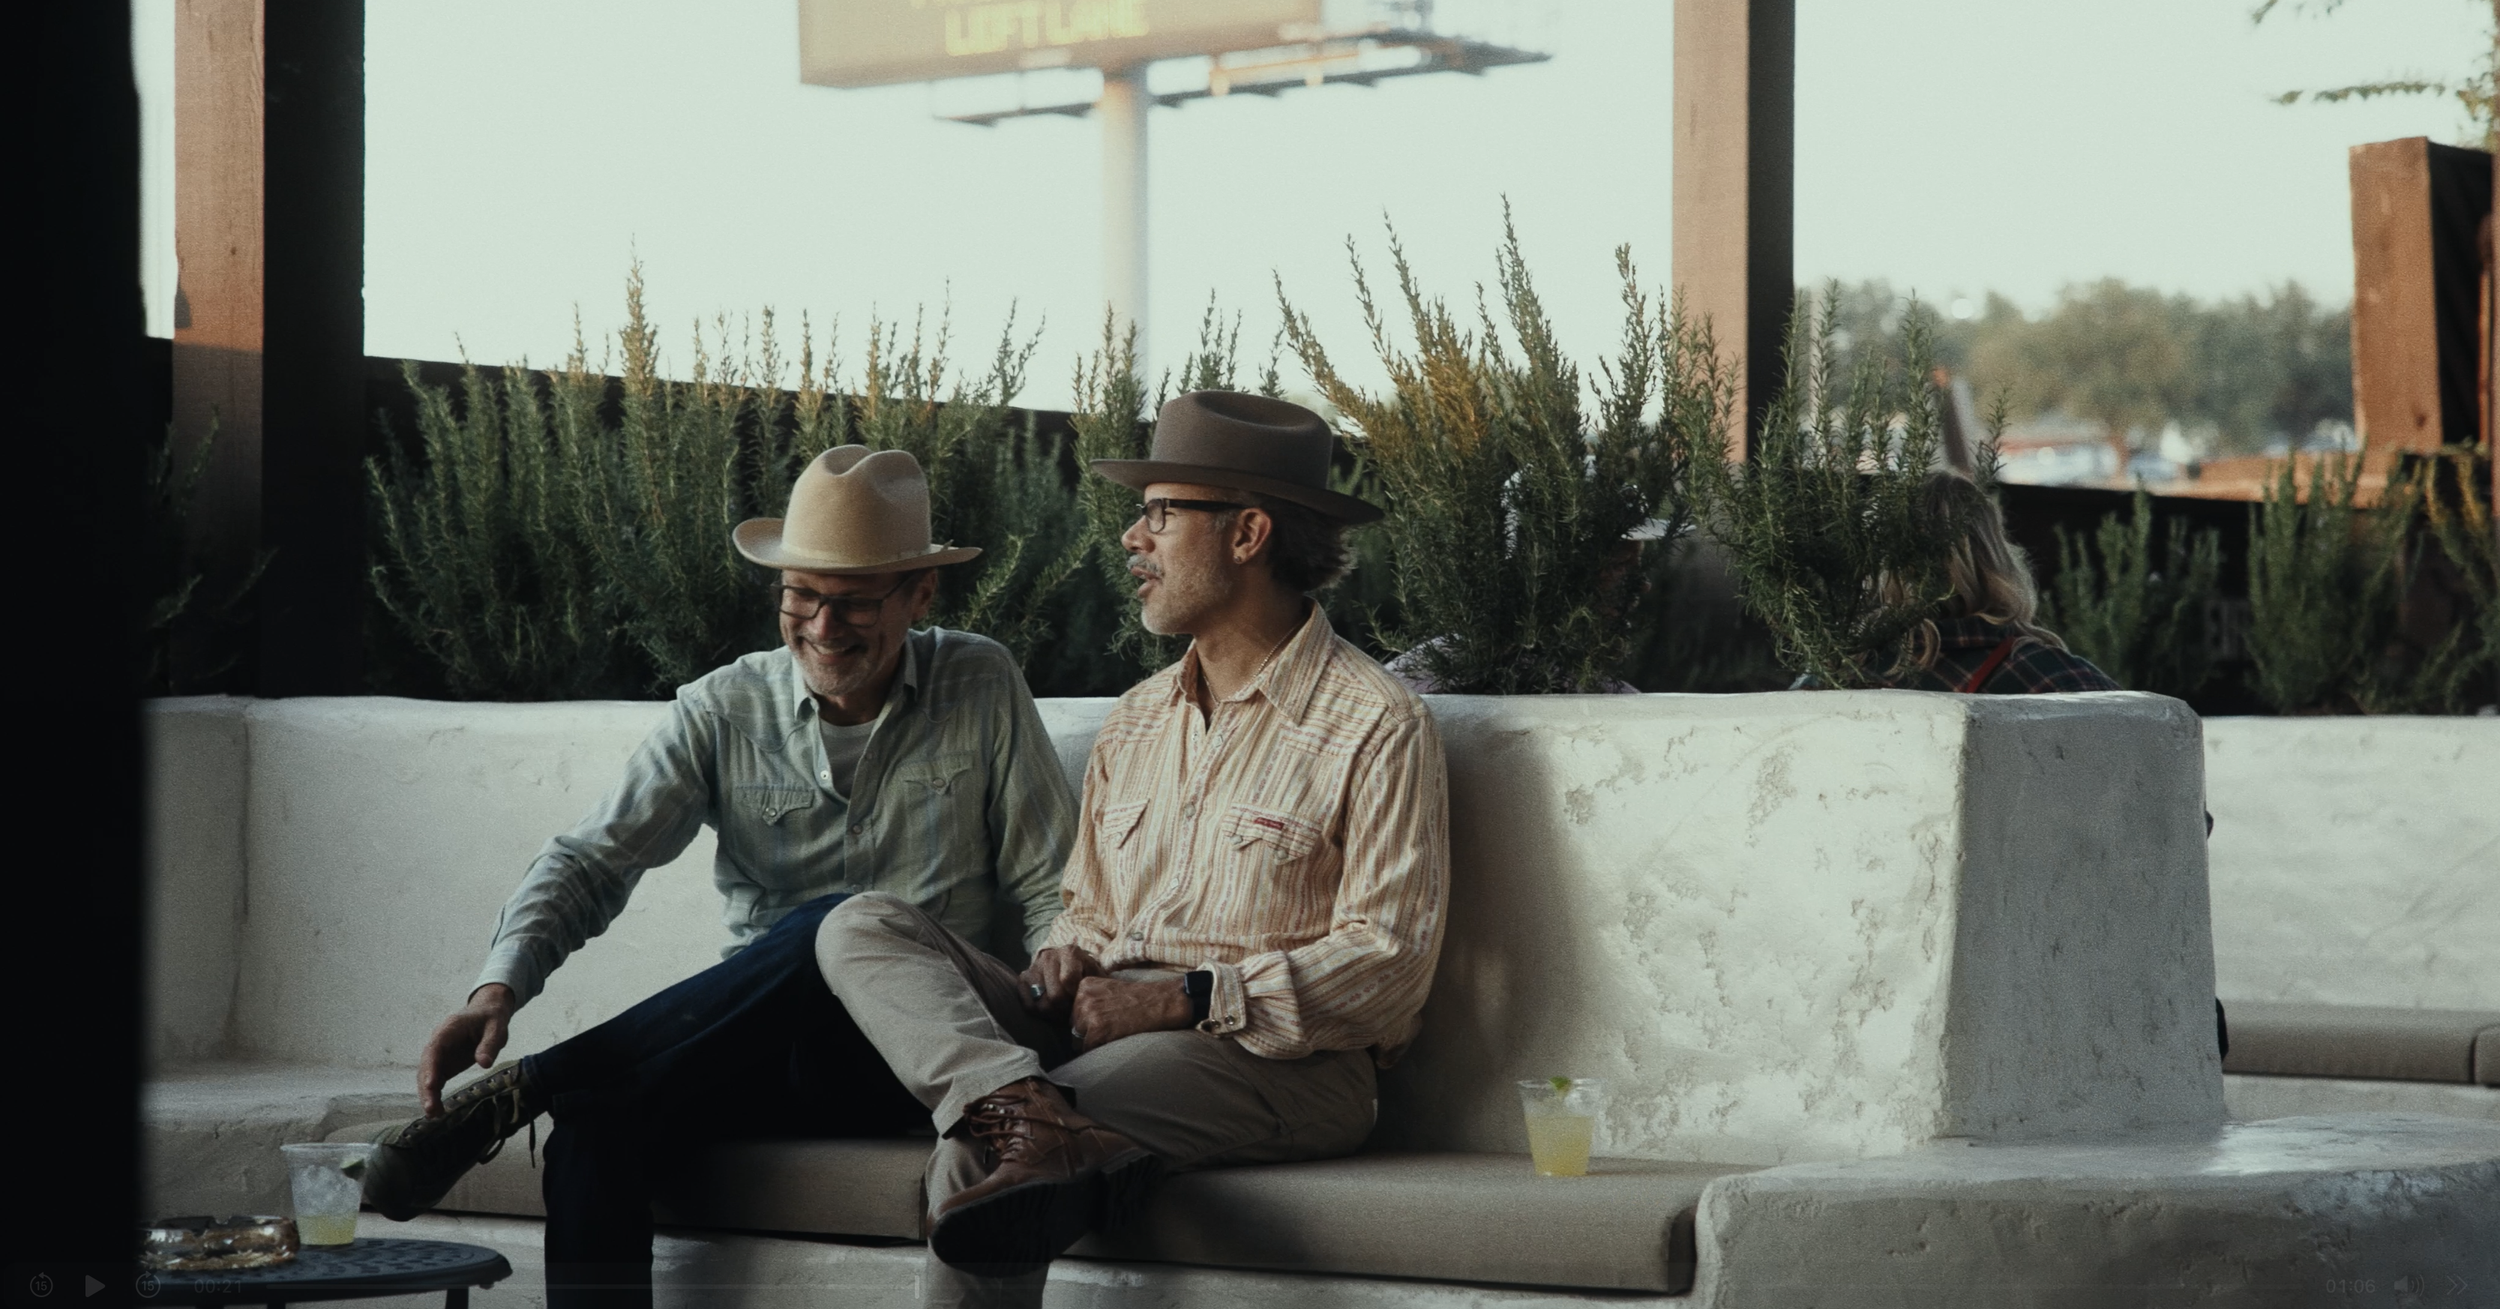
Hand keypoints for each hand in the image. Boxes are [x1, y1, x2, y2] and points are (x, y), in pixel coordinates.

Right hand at [417, 983, 515, 1116]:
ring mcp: (439, 1055)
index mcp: (447, 1031)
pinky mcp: (444, 1064)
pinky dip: (434, 1094)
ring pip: (427, 1076)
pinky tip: (437, 1110)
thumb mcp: (496, 1027)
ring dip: (428, 1094)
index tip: (430, 1085)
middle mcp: (438, 1043)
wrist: (487, 1012)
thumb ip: (489, 1044)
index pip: (434, 1050)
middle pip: (427, 1066)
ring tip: (433, 1114)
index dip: (430, 1068)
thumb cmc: (491, 1018)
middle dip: (426, 1088)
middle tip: (430, 1108)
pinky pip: (435, 1080)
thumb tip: (483, 1064)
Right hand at [1018, 946, 1104, 1018]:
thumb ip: (1097, 985)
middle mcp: (1048, 956)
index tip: (1082, 1001)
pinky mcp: (1023, 978)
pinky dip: (1040, 1013)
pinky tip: (1050, 1010)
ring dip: (1053, 1013)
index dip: (1076, 997)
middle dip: (1066, 1009)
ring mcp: (1033, 966)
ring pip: (1041, 1003)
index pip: (1068, 980)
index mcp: (1069, 952)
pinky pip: (1028, 1005)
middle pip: (1055, 995)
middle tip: (1072, 1012)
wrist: (1070, 966)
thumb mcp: (1096, 975)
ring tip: (1062, 1011)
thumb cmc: (1087, 974)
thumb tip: (1094, 1003)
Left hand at [1068, 975, 1193, 1052]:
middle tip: (1112, 1025)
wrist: (1161, 1002)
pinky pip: (1088, 1048)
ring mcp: (1089, 1014)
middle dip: (1089, 1030)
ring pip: (1079, 1038)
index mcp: (1084, 985)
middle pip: (1074, 1025)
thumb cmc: (1139, 997)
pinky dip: (1100, 1048)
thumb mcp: (1109, 988)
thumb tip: (1076, 1021)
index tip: (1106, 1016)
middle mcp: (1083, 998)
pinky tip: (1116, 1037)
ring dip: (1094, 1040)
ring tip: (1115, 1031)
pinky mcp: (1097, 1030)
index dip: (1088, 1018)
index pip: (1074, 1010)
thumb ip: (1091, 999)